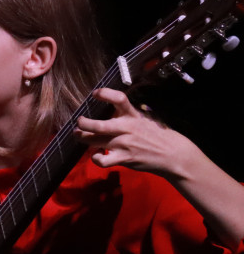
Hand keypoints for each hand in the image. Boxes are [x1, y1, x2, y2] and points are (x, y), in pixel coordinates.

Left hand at [74, 87, 194, 179]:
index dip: (105, 94)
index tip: (95, 93)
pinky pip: (102, 160)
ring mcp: (124, 144)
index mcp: (133, 115)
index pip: (119, 99)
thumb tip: (115, 109)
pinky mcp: (124, 158)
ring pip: (95, 141)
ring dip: (83, 139)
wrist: (174, 154)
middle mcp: (127, 128)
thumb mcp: (147, 118)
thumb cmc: (160, 134)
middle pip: (98, 125)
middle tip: (79, 122)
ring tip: (79, 136)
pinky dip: (95, 159)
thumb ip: (130, 114)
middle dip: (83, 123)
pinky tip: (95, 156)